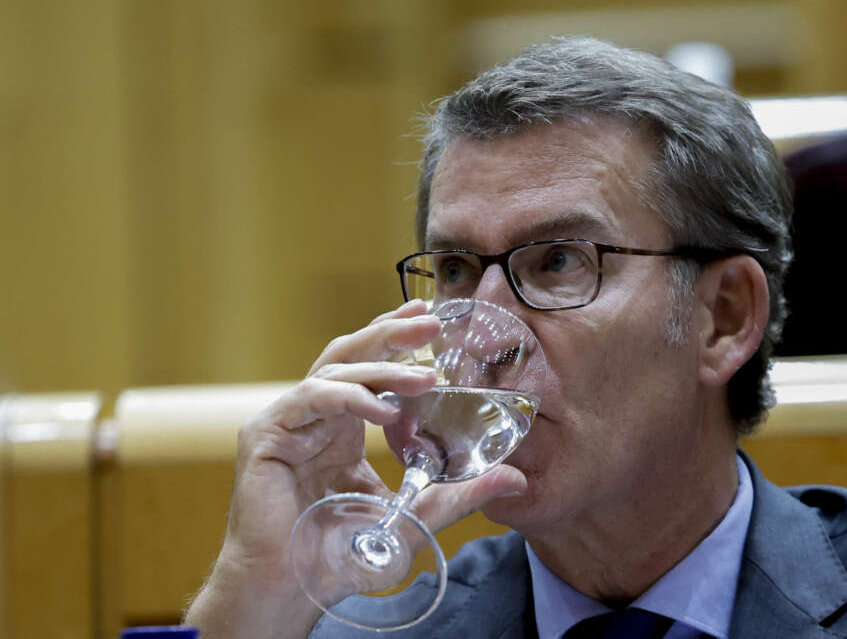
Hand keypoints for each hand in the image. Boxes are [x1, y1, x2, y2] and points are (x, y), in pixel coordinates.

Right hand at [184, 300, 525, 638]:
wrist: (292, 589)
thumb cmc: (341, 555)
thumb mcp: (412, 515)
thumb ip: (458, 493)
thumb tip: (515, 478)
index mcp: (340, 427)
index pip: (368, 367)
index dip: (396, 341)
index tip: (433, 322)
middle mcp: (313, 416)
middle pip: (350, 354)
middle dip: (390, 334)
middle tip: (429, 322)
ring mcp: (287, 422)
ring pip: (335, 370)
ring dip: (382, 367)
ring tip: (424, 375)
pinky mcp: (266, 434)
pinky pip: (312, 398)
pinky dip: (352, 398)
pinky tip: (386, 411)